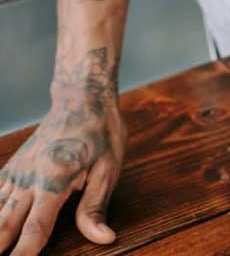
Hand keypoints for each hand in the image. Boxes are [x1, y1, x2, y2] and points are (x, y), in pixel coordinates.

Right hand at [0, 98, 125, 254]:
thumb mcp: (109, 170)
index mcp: (54, 181)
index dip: (23, 255)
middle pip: (4, 225)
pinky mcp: (11, 168)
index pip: (34, 229)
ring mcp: (16, 172)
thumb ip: (95, 207)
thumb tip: (103, 238)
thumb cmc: (101, 134)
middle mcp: (28, 178)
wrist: (82, 100)